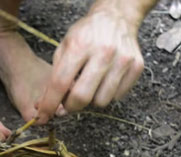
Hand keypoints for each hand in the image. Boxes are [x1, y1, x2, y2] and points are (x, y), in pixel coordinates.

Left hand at [36, 6, 144, 122]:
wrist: (117, 17)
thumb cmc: (87, 34)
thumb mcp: (65, 45)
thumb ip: (57, 74)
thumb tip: (52, 104)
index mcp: (80, 45)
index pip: (60, 82)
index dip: (50, 103)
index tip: (44, 115)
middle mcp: (103, 53)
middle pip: (82, 97)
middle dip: (71, 107)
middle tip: (68, 103)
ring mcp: (122, 60)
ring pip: (101, 101)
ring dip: (91, 100)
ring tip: (89, 86)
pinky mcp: (136, 66)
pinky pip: (117, 96)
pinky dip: (107, 94)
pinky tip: (104, 81)